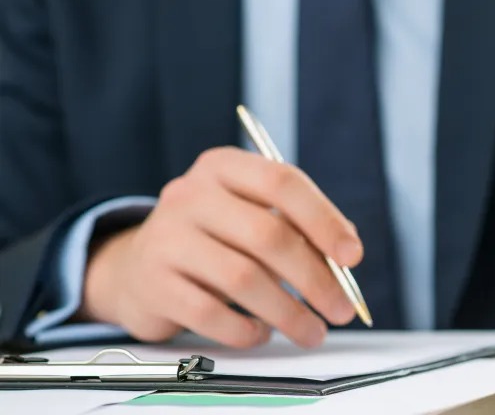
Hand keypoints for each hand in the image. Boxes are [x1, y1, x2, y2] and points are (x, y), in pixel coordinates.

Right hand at [80, 147, 363, 347]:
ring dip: (288, 312)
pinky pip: (211, 314)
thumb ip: (299, 227)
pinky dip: (246, 329)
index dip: (323, 219)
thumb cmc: (213, 240)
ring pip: (243, 278)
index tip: (352, 256)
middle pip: (267, 234)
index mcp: (223, 167)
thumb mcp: (252, 216)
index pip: (282, 182)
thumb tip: (346, 255)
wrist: (135, 268)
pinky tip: (261, 333)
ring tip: (311, 331)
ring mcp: (166, 237)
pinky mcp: (152, 284)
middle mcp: (191, 194)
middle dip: (315, 278)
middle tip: (341, 309)